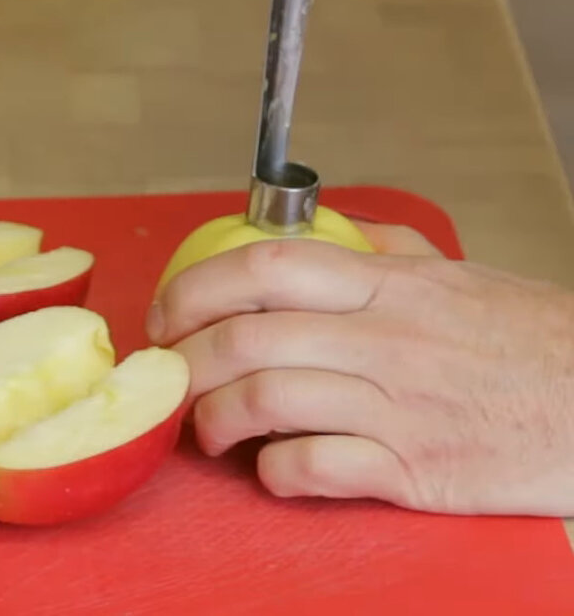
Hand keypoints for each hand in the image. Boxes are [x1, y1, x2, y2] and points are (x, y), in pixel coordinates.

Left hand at [146, 221, 573, 516]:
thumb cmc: (534, 343)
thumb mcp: (461, 277)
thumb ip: (388, 250)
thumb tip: (327, 228)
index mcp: (390, 285)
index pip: (267, 266)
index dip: (196, 288)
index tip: (166, 316)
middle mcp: (385, 339)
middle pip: (247, 338)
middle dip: (186, 364)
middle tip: (172, 383)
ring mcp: (397, 406)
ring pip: (266, 401)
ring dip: (216, 422)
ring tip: (210, 433)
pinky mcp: (413, 470)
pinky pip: (314, 468)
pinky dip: (276, 472)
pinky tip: (273, 469)